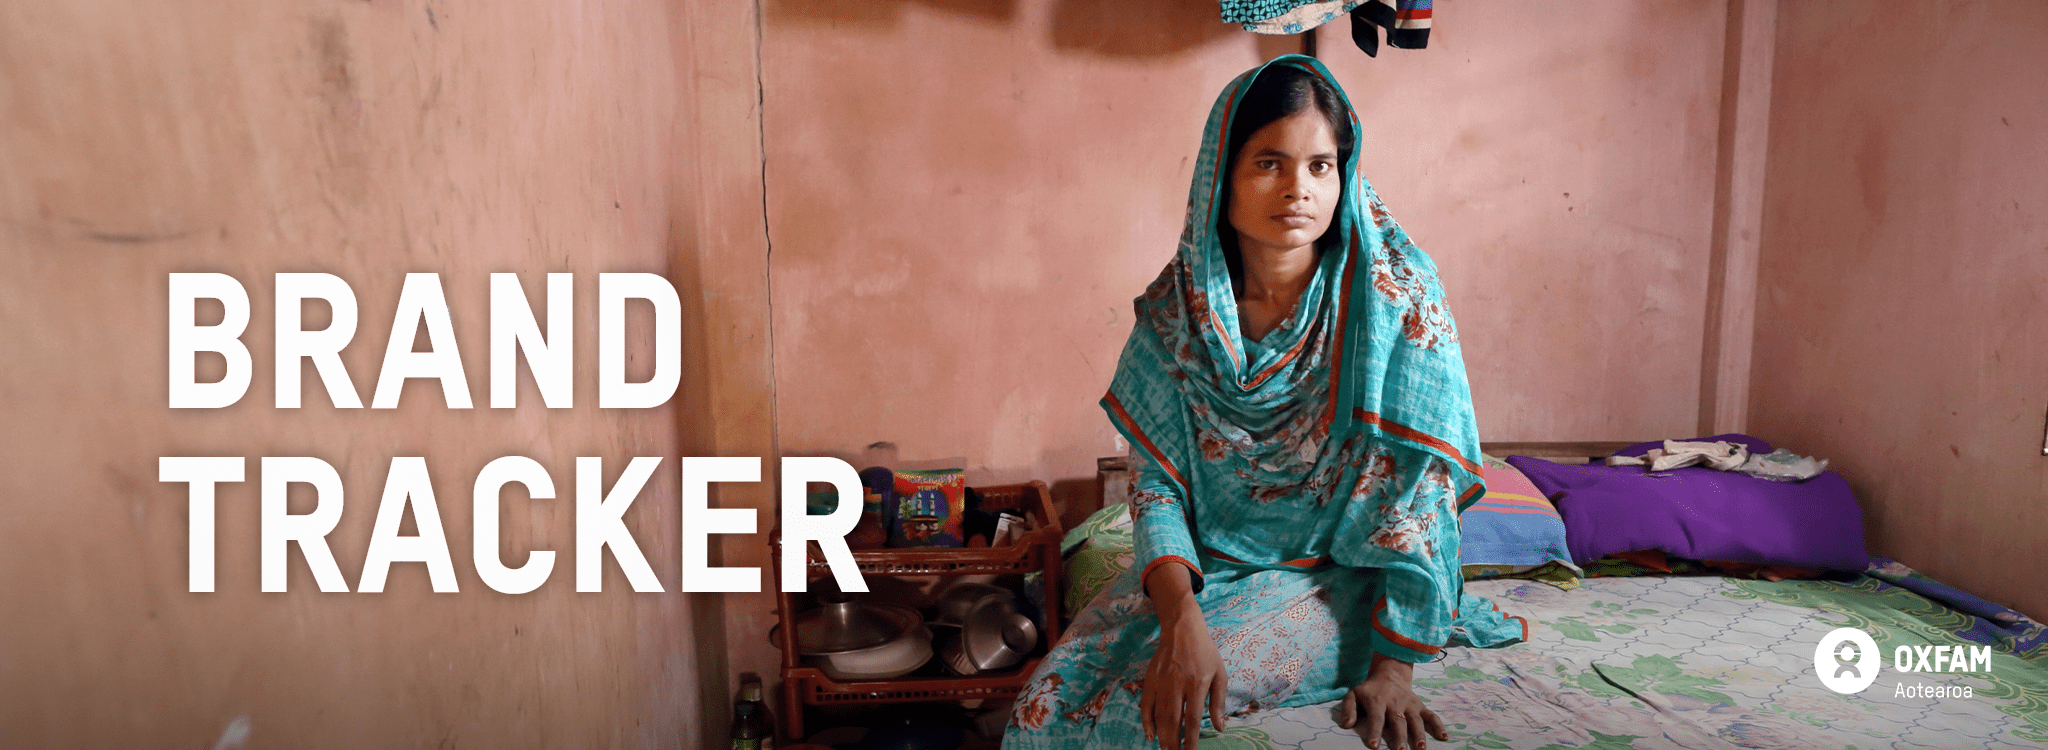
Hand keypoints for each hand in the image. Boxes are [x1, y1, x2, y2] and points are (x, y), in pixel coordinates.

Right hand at [1140, 564, 1228, 749]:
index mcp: (1197, 684)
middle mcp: (1177, 684)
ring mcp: (1161, 682)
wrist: (1182, 628)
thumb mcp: (1220, 674)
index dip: (1190, 740)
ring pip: (1159, 715)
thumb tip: (1220, 727)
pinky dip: (1146, 720)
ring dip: (1161, 735)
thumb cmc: (1205, 652)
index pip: (1192, 719)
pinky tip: (1150, 734)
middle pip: (1173, 720)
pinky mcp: (1150, 679)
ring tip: (1165, 749)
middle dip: (1173, 742)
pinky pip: (1145, 704)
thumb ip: (1219, 702)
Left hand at [1338, 655, 1448, 749]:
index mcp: (1378, 702)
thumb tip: (1346, 724)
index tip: (1373, 746)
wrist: (1390, 673)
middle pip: (1398, 722)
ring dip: (1419, 734)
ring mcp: (1409, 705)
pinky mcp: (1420, 706)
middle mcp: (1395, 704)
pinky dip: (1438, 725)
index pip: (1376, 718)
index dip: (1374, 732)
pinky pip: (1431, 715)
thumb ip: (1348, 708)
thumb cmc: (1370, 689)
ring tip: (1421, 748)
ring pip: (1415, 721)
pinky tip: (1444, 737)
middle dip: (1399, 737)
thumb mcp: (1354, 694)